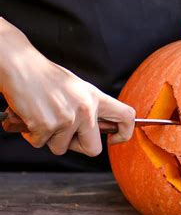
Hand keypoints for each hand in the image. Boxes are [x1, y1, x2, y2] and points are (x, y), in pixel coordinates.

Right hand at [0, 18, 135, 156]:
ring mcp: (67, 119)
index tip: (113, 139)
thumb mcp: (76, 89)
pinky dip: (32, 135)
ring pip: (61, 148)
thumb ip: (89, 108)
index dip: (125, 133)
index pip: (127, 117)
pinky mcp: (47, 126)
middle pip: (93, 149)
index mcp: (96, 98)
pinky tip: (30, 117)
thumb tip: (96, 130)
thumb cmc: (46, 78)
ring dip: (50, 139)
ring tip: (43, 117)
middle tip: (65, 135)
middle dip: (77, 147)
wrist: (20, 66)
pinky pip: (40, 143)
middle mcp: (86, 109)